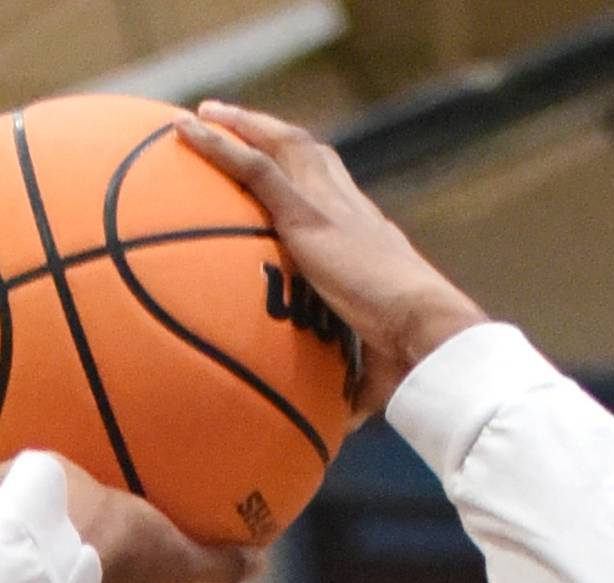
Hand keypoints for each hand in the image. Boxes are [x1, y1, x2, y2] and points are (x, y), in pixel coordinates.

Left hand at [175, 102, 488, 421]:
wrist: (426, 336)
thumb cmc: (410, 365)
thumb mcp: (371, 381)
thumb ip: (345, 392)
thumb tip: (327, 433)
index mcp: (368, 244)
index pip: (337, 201)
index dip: (312, 183)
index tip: (287, 179)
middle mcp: (351, 213)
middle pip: (310, 158)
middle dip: (273, 136)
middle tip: (233, 127)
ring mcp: (331, 210)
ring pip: (284, 147)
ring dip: (243, 127)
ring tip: (201, 118)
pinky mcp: (310, 218)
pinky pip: (255, 169)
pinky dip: (220, 147)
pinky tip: (186, 132)